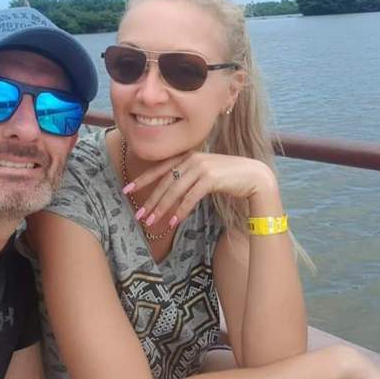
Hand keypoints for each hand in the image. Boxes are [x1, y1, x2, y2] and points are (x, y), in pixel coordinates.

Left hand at [123, 152, 280, 227]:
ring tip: (151, 223)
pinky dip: (181, 210)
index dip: (142, 179)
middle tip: (139, 216)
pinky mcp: (210, 178)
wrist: (253, 176)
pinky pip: (190, 197)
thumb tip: (169, 193)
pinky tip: (173, 222)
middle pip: (165, 182)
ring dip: (161, 208)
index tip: (126, 189)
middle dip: (150, 200)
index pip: (160, 168)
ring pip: (174, 190)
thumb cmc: (228, 177)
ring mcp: (201, 166)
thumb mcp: (204, 174)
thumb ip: (188, 177)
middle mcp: (192, 159)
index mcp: (188, 155)